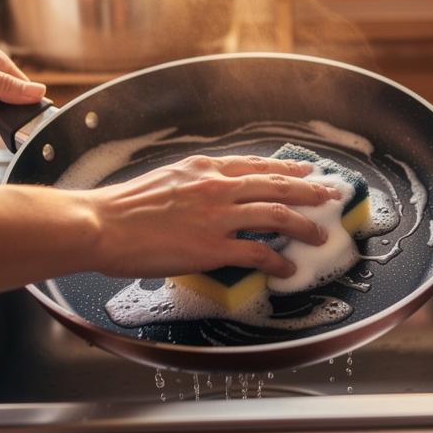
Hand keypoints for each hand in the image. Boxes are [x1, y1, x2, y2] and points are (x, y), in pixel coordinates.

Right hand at [85, 154, 341, 278]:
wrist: (102, 225)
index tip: (306, 169)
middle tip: (330, 195)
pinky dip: (277, 260)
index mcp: (204, 168)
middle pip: (276, 184)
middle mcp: (216, 186)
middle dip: (309, 189)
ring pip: (276, 214)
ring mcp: (217, 216)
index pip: (256, 165)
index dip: (286, 168)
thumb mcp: (165, 179)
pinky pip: (257, 252)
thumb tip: (210, 191)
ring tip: (319, 233)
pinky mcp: (212, 247)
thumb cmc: (124, 207)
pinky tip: (287, 267)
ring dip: (303, 224)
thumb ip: (194, 183)